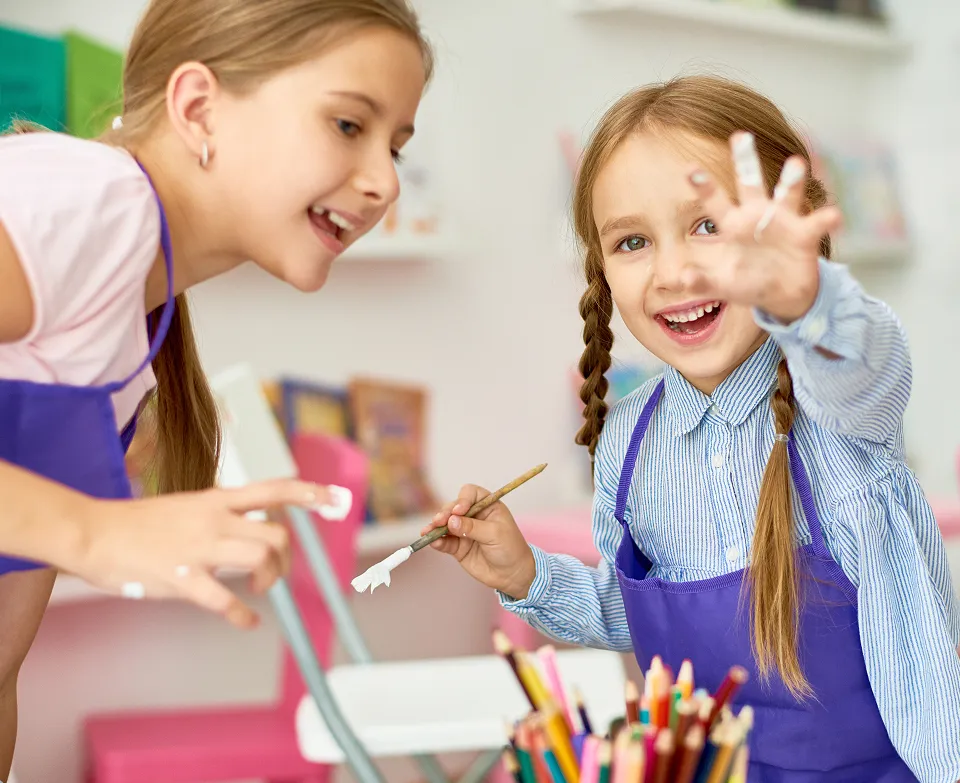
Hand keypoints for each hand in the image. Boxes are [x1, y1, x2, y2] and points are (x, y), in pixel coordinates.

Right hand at [68, 480, 338, 627]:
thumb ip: (218, 513)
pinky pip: (224, 600)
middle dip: (286, 560)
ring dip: (270, 580)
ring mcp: (199, 548)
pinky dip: (242, 615)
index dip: (308, 495)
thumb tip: (246, 523)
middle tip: (274, 576)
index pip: (272, 490)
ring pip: (260, 558)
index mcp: (216, 500)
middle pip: (276, 535)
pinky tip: (247, 621)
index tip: (334, 500)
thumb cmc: (138, 524)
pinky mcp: (182, 578)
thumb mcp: (186, 506)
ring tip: (259, 592)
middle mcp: (214, 519)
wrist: (94, 533)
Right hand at [423, 484, 535, 599]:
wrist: (512, 574)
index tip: (458, 511)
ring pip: (445, 524)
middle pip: (453, 507)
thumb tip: (451, 521)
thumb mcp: (495, 534)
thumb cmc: (510, 549)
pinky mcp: (458, 547)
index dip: (462, 499)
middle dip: (445, 514)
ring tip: (428, 531)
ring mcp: (464, 531)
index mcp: (487, 506)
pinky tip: (433, 542)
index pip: (470, 494)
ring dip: (436, 527)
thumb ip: (472, 527)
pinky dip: (437, 541)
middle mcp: (474, 515)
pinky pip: (445, 541)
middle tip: (440, 522)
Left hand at [684, 132, 842, 323]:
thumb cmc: (749, 282)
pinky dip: (827, 219)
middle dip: (746, 161)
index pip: (715, 203)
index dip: (704, 187)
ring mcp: (783, 221)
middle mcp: (758, 215)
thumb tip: (682, 279)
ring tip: (796, 162)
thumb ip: (702, 282)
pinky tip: (834, 216)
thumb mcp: (723, 285)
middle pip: (750, 183)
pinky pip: (819, 222)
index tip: (689, 169)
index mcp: (734, 225)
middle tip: (740, 136)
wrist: (783, 295)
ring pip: (787, 193)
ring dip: (792, 179)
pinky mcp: (806, 234)